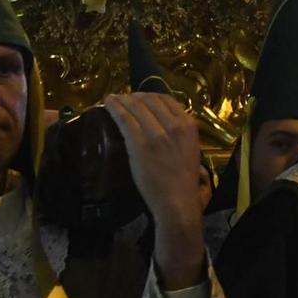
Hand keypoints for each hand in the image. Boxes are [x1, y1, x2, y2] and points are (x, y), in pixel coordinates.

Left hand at [104, 92, 206, 287]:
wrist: (177, 201)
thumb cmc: (183, 180)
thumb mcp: (190, 149)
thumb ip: (179, 133)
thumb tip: (163, 122)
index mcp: (188, 125)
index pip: (167, 100)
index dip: (150, 96)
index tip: (140, 97)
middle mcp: (173, 125)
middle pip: (149, 100)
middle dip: (134, 96)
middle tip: (124, 98)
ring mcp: (155, 133)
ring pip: (135, 107)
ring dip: (121, 100)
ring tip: (112, 98)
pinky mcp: (138, 143)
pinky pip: (124, 119)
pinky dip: (114, 108)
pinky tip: (107, 103)